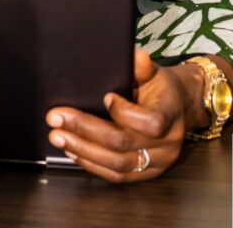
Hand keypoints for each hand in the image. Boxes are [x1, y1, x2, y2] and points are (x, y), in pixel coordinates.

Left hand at [44, 49, 203, 182]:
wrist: (176, 108)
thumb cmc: (160, 88)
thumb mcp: (154, 72)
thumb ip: (143, 67)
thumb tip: (136, 57)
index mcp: (171, 115)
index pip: (151, 122)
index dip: (125, 112)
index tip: (105, 97)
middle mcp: (167, 145)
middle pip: (123, 143)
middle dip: (85, 129)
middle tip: (56, 118)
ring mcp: (157, 163)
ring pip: (117, 164)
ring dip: (83, 150)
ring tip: (58, 136)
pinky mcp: (145, 174)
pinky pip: (117, 176)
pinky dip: (92, 164)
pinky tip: (73, 151)